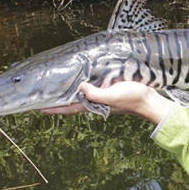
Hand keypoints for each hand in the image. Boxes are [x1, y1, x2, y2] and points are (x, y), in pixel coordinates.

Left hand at [41, 81, 174, 123]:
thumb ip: (96, 94)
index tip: (38, 108)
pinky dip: (83, 87)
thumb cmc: (132, 98)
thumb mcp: (113, 95)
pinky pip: (92, 90)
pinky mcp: (110, 91)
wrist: (150, 101)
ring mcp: (102, 98)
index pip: (69, 108)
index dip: (54, 108)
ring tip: (58, 87)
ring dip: (70, 93)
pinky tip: (83, 81)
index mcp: (93, 105)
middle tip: (44, 96)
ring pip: (81, 96)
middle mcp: (95, 102)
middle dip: (59, 100)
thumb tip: (80, 87)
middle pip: (72, 102)